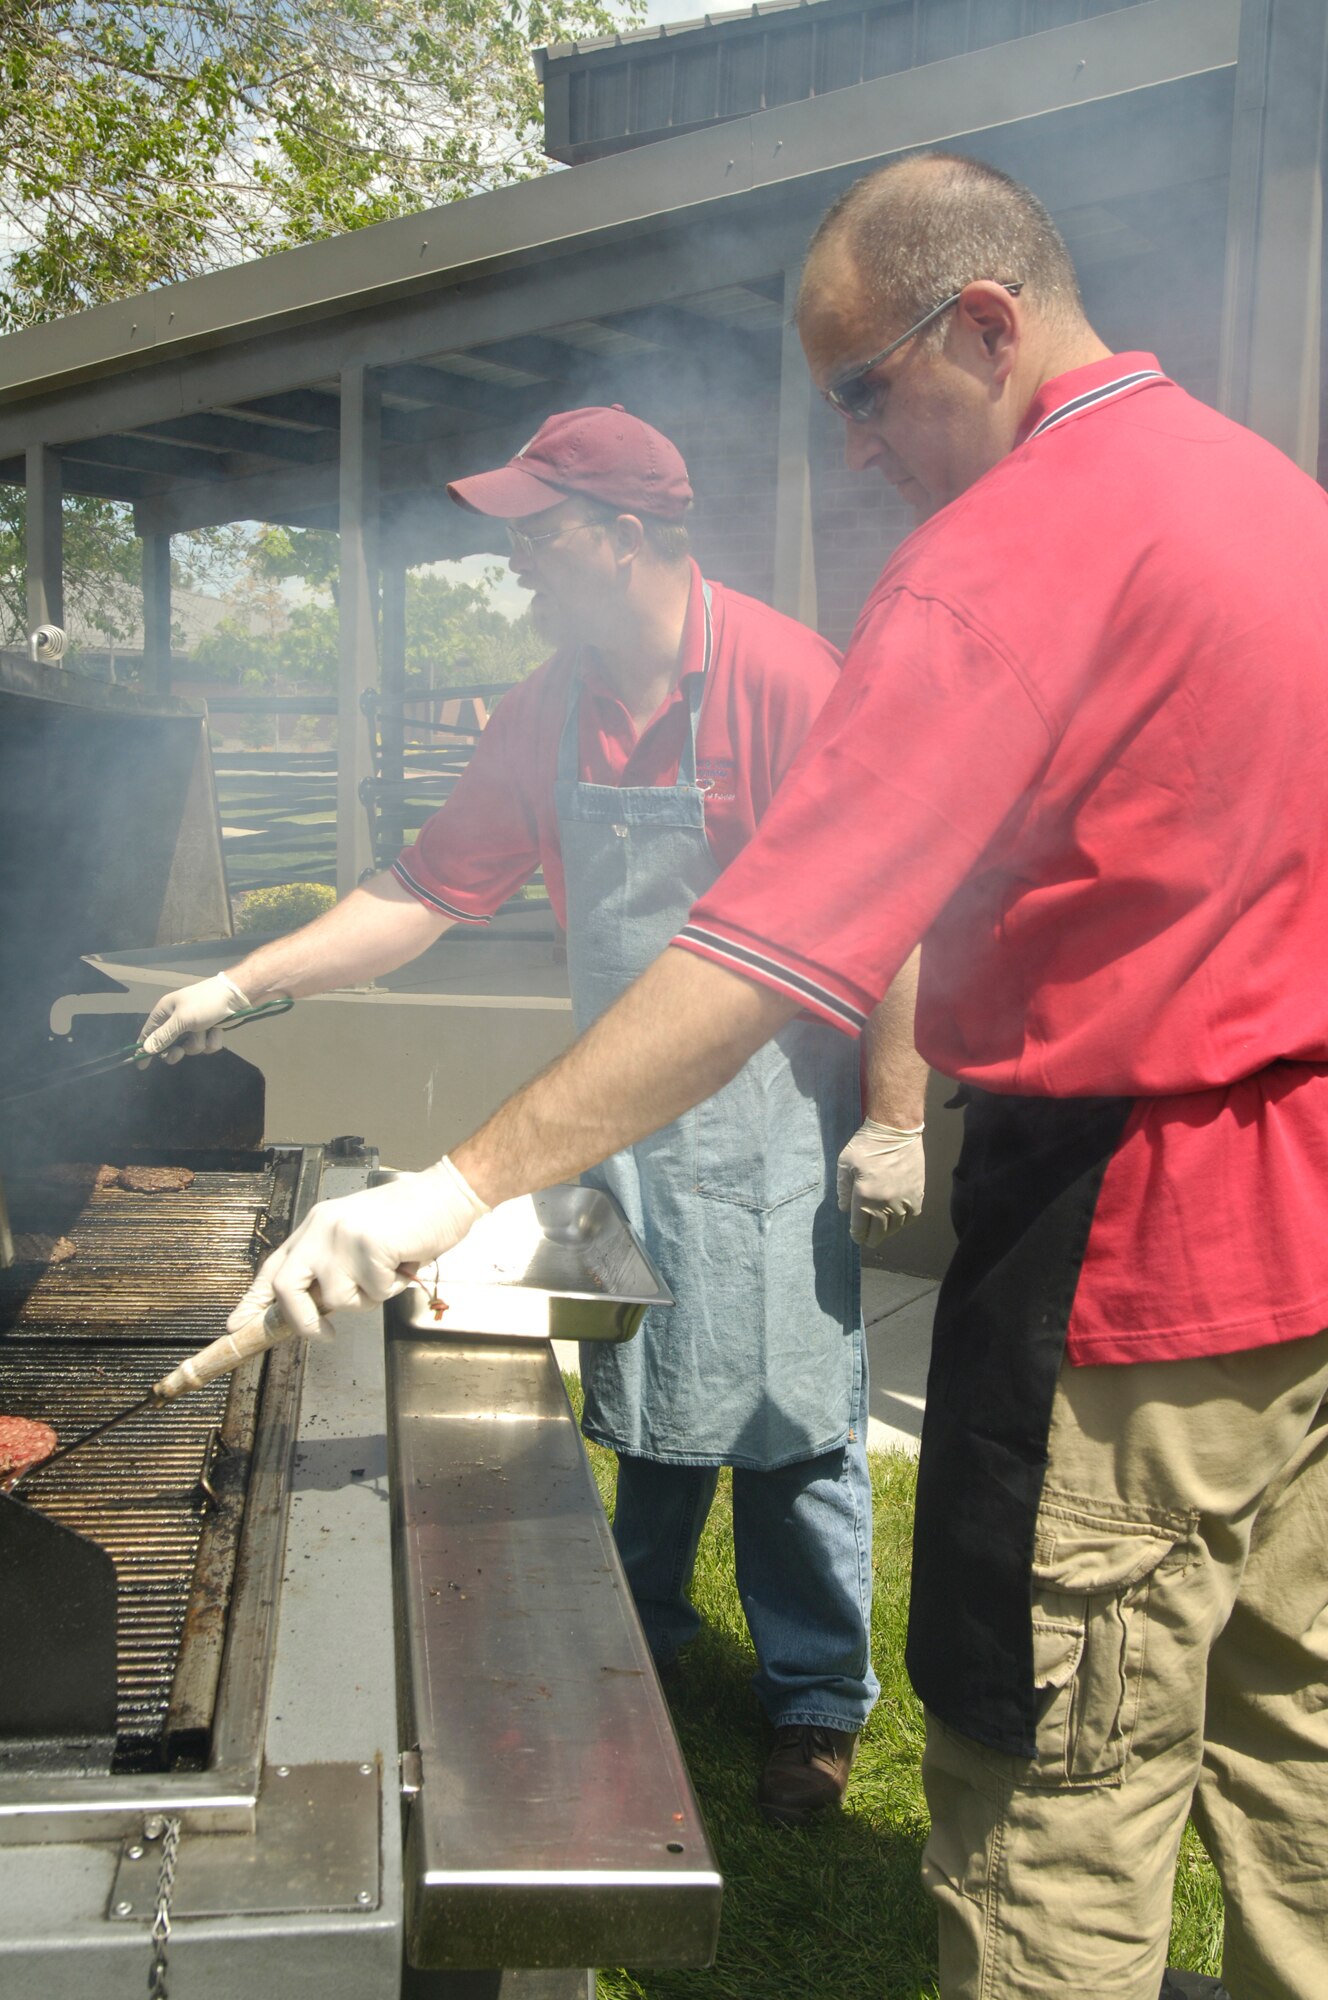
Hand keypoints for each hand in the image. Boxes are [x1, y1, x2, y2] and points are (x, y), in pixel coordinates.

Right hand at [139, 973, 251, 1063]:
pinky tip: (218, 1030)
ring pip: (191, 1047)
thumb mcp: (183, 1020)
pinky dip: (212, 1040)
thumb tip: (146, 1048)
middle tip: (180, 1052)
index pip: (149, 1033)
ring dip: (200, 1042)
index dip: (145, 1048)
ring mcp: (195, 1025)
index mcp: (166, 1011)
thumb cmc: (206, 1003)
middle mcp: (177, 1018)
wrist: (238, 995)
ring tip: (207, 1029)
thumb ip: (164, 1036)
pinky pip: (206, 1045)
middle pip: (170, 1045)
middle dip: (178, 1049)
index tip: (141, 1066)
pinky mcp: (210, 1030)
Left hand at [227, 1156, 488, 1338]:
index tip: (237, 1324)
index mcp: (315, 1226)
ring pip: (339, 1299)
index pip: (274, 1267)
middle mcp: (321, 1229)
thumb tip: (313, 1308)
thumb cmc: (408, 1220)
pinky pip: (373, 1293)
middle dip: (303, 1320)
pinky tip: (403, 1262)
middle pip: (287, 1288)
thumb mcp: (356, 1239)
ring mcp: (342, 1237)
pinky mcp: (368, 1246)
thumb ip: (331, 1266)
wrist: (445, 1195)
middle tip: (325, 1333)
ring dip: (368, 1297)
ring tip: (389, 1269)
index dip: (255, 1300)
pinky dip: (393, 1287)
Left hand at [836, 1118, 924, 1247]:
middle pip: (879, 1232)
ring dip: (887, 1232)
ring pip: (896, 1227)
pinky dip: (904, 1222)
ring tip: (882, 1232)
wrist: (896, 1131)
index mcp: (864, 1197)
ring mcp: (903, 1201)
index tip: (856, 1236)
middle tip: (868, 1240)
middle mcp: (885, 1204)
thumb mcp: (845, 1163)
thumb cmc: (867, 1145)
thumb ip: (842, 1189)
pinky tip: (898, 1220)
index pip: (860, 1227)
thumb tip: (844, 1208)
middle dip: (871, 1238)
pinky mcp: (917, 1194)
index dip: (857, 1235)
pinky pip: (912, 1217)